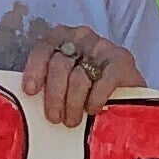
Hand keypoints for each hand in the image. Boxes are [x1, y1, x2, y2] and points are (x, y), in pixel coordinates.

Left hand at [21, 24, 140, 129]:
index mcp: (62, 38)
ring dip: (73, 104)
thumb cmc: (88, 87)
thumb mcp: (65, 78)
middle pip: (59, 65)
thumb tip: (29, 101)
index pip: (43, 49)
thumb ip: (49, 81)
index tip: (31, 92)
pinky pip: (103, 81)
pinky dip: (95, 99)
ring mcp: (103, 47)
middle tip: (55, 118)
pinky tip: (92, 110)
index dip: (35, 70)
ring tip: (72, 121)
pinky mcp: (122, 60)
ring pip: (78, 77)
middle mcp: (82, 37)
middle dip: (54, 95)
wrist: (129, 91)